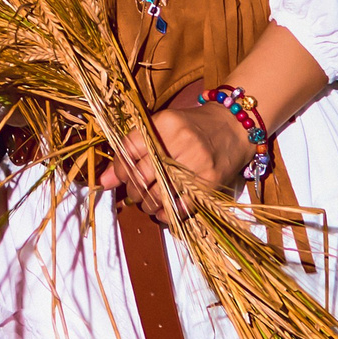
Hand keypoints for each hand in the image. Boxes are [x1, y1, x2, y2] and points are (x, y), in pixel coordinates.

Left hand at [97, 99, 249, 224]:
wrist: (234, 128)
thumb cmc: (192, 128)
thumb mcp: (163, 127)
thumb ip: (134, 149)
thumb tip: (103, 181)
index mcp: (166, 124)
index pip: (129, 148)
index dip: (119, 167)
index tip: (118, 177)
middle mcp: (181, 142)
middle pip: (142, 175)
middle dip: (133, 190)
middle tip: (135, 193)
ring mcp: (197, 164)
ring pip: (158, 194)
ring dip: (147, 205)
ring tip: (149, 202)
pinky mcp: (209, 184)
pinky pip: (180, 208)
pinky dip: (166, 214)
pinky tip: (163, 211)